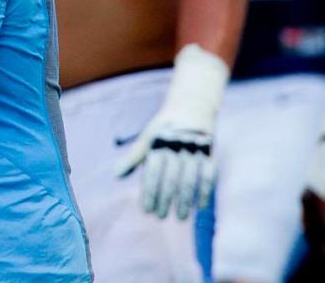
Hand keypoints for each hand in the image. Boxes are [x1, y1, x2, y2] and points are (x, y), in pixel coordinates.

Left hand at [115, 44, 228, 220]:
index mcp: (158, 142)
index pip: (152, 172)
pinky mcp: (209, 152)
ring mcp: (194, 149)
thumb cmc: (164, 128)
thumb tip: (116, 175)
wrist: (191, 107)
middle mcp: (175, 146)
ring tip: (179, 218)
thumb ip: (134, 157)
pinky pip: (209, 174)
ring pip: (189, 179)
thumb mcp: (147, 138)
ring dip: (184, 200)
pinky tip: (199, 207)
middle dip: (165, 199)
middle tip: (160, 217)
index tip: (146, 210)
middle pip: (170, 178)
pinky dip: (205, 191)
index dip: (149, 192)